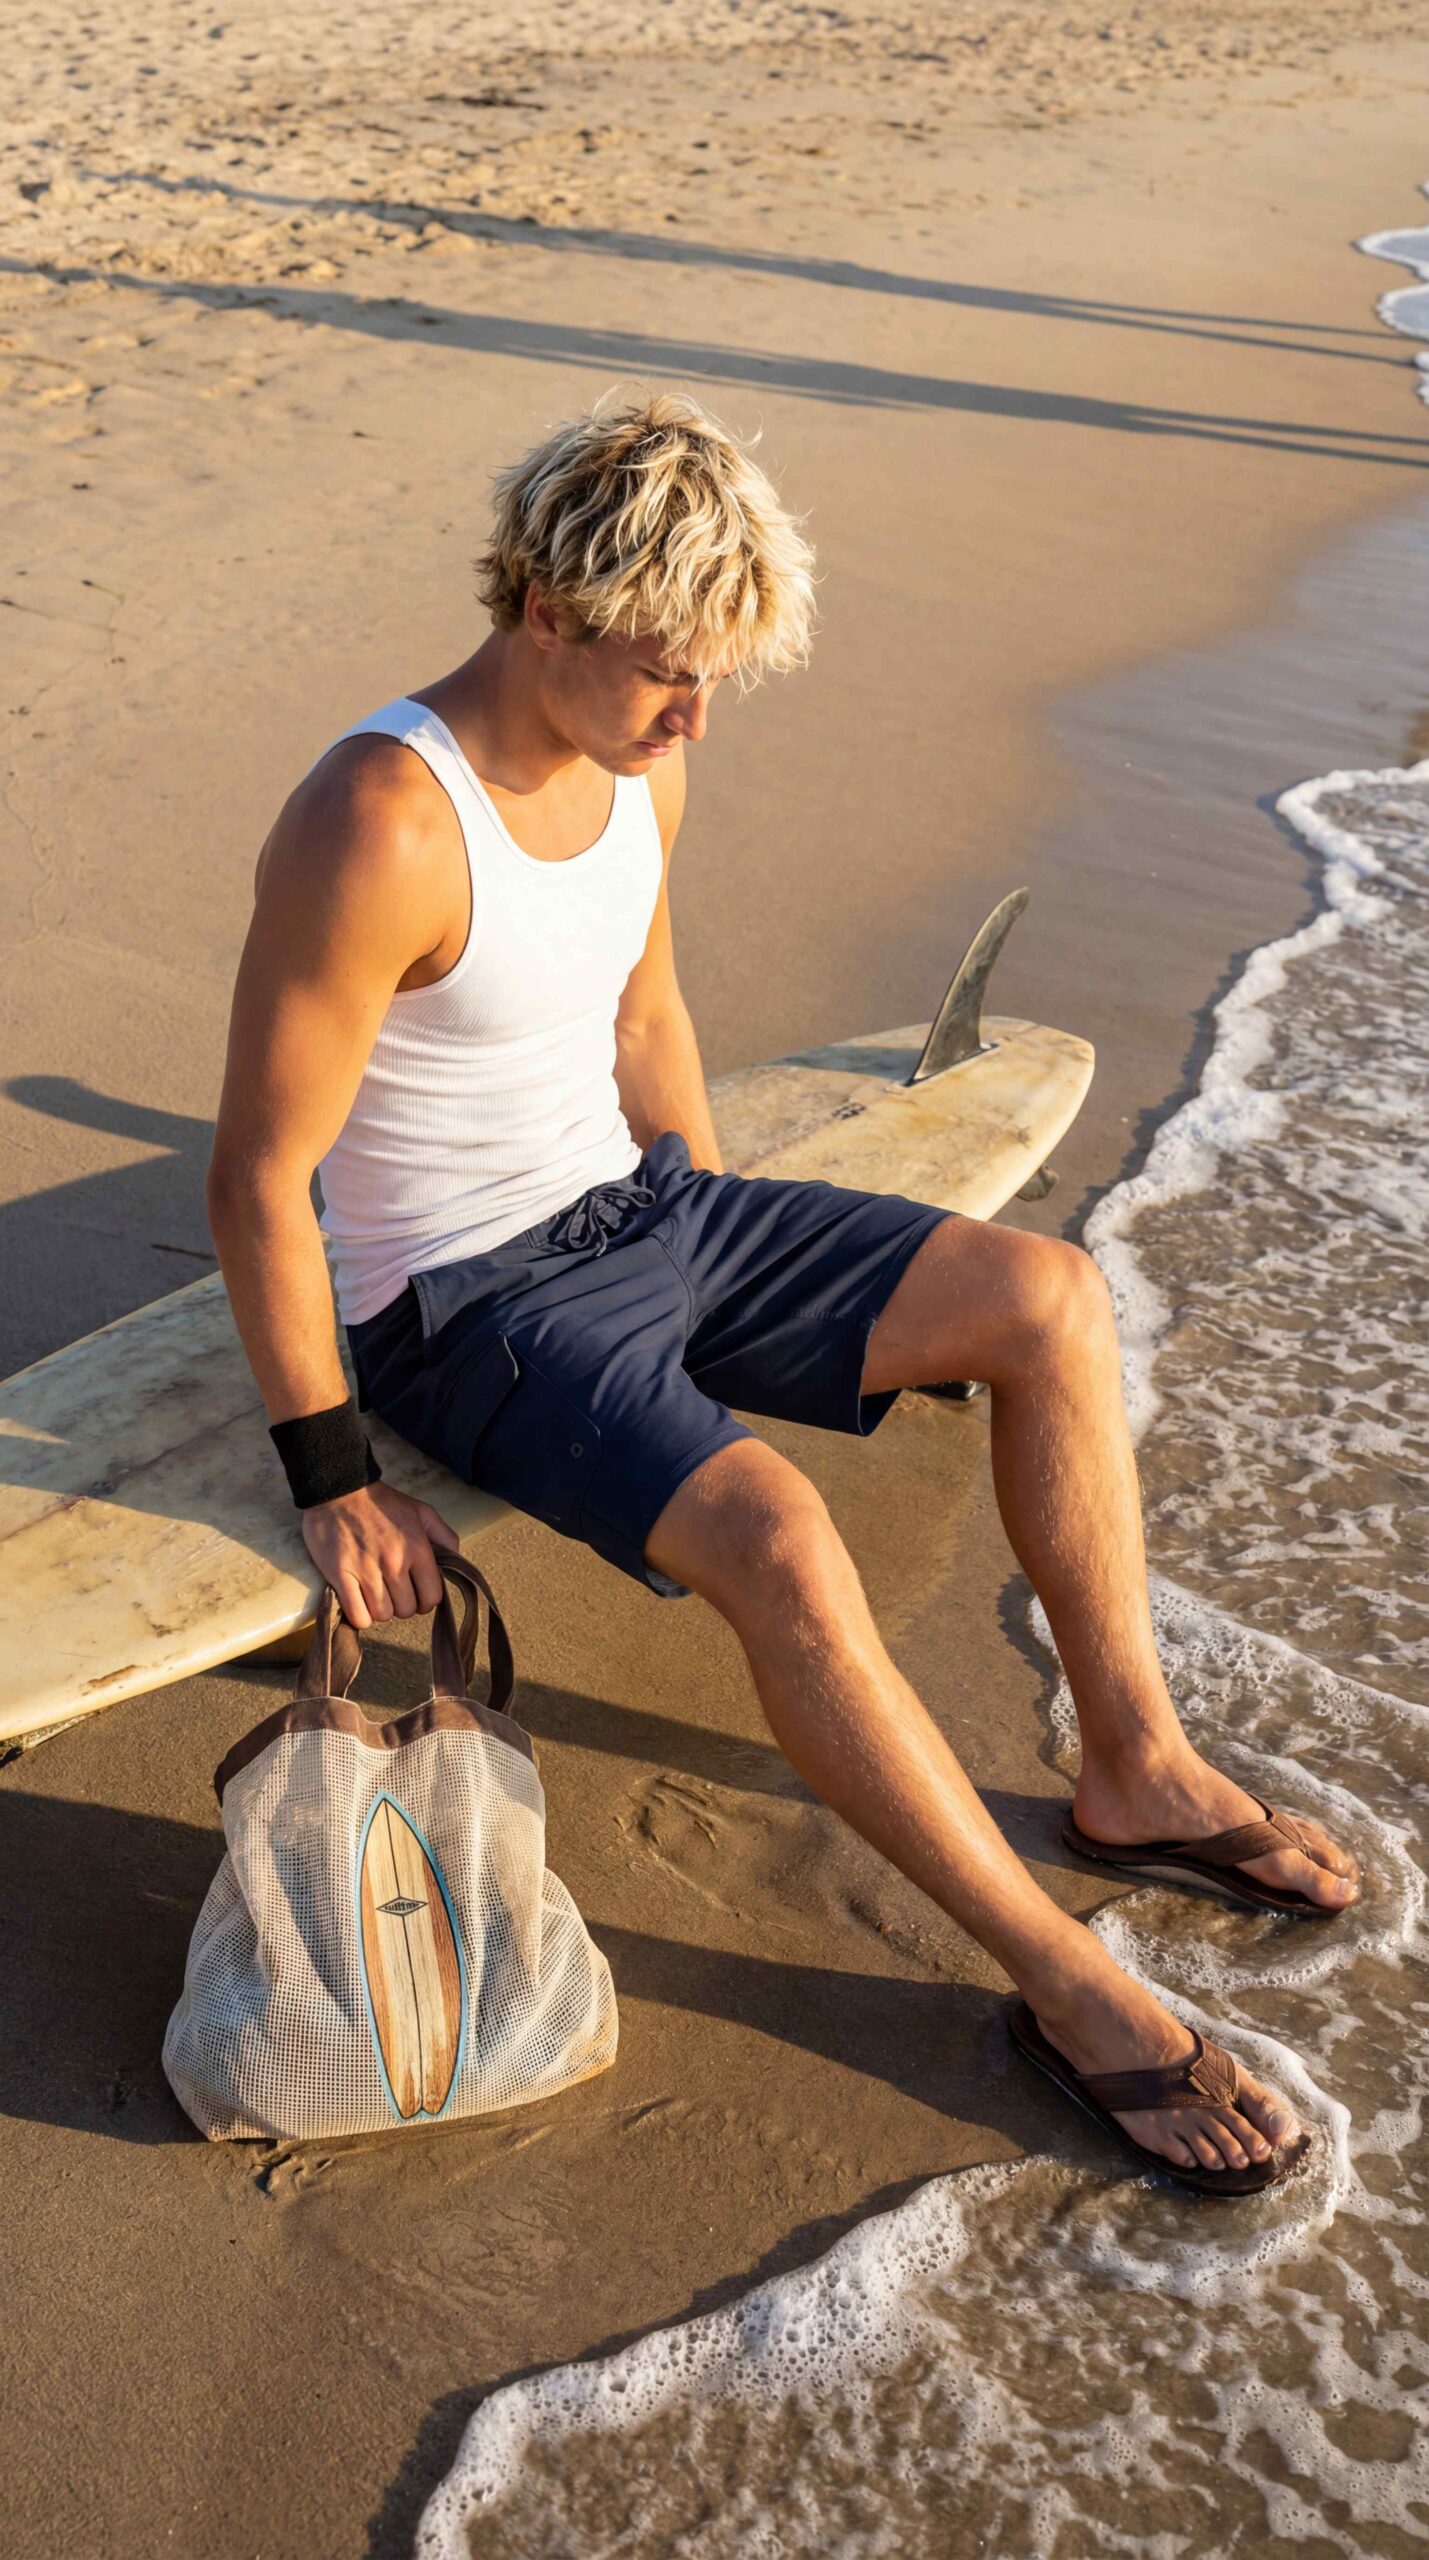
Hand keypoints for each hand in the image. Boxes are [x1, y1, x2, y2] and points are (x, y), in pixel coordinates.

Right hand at [300, 1479, 461, 1629]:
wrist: (338, 1490)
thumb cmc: (381, 1503)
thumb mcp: (422, 1511)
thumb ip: (445, 1537)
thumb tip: (454, 1563)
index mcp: (418, 1548)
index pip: (432, 1597)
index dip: (425, 1599)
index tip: (416, 1592)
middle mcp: (394, 1562)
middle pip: (406, 1610)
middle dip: (402, 1604)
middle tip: (393, 1591)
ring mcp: (366, 1571)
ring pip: (383, 1615)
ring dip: (381, 1609)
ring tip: (376, 1594)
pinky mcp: (340, 1576)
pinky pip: (358, 1615)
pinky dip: (361, 1616)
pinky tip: (360, 1602)